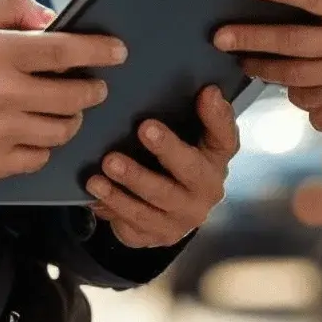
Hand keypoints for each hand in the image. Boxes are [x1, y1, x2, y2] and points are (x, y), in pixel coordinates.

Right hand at [0, 0, 125, 185]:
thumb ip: (7, 8)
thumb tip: (50, 17)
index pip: (65, 50)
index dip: (99, 50)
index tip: (118, 51)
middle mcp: (0, 94)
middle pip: (74, 95)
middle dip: (92, 88)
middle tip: (92, 84)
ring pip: (61, 130)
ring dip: (71, 118)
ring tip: (63, 108)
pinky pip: (38, 157)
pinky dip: (45, 145)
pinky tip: (35, 132)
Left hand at [85, 85, 238, 248]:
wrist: (168, 213)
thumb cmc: (174, 162)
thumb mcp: (184, 137)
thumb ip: (189, 113)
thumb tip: (199, 86)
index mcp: (216, 158)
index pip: (226, 137)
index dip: (217, 116)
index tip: (205, 92)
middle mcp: (207, 190)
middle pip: (190, 170)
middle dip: (167, 149)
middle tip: (143, 128)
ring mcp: (184, 217)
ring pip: (157, 200)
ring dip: (130, 181)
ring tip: (105, 166)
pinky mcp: (159, 235)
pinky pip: (134, 222)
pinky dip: (113, 205)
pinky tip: (95, 191)